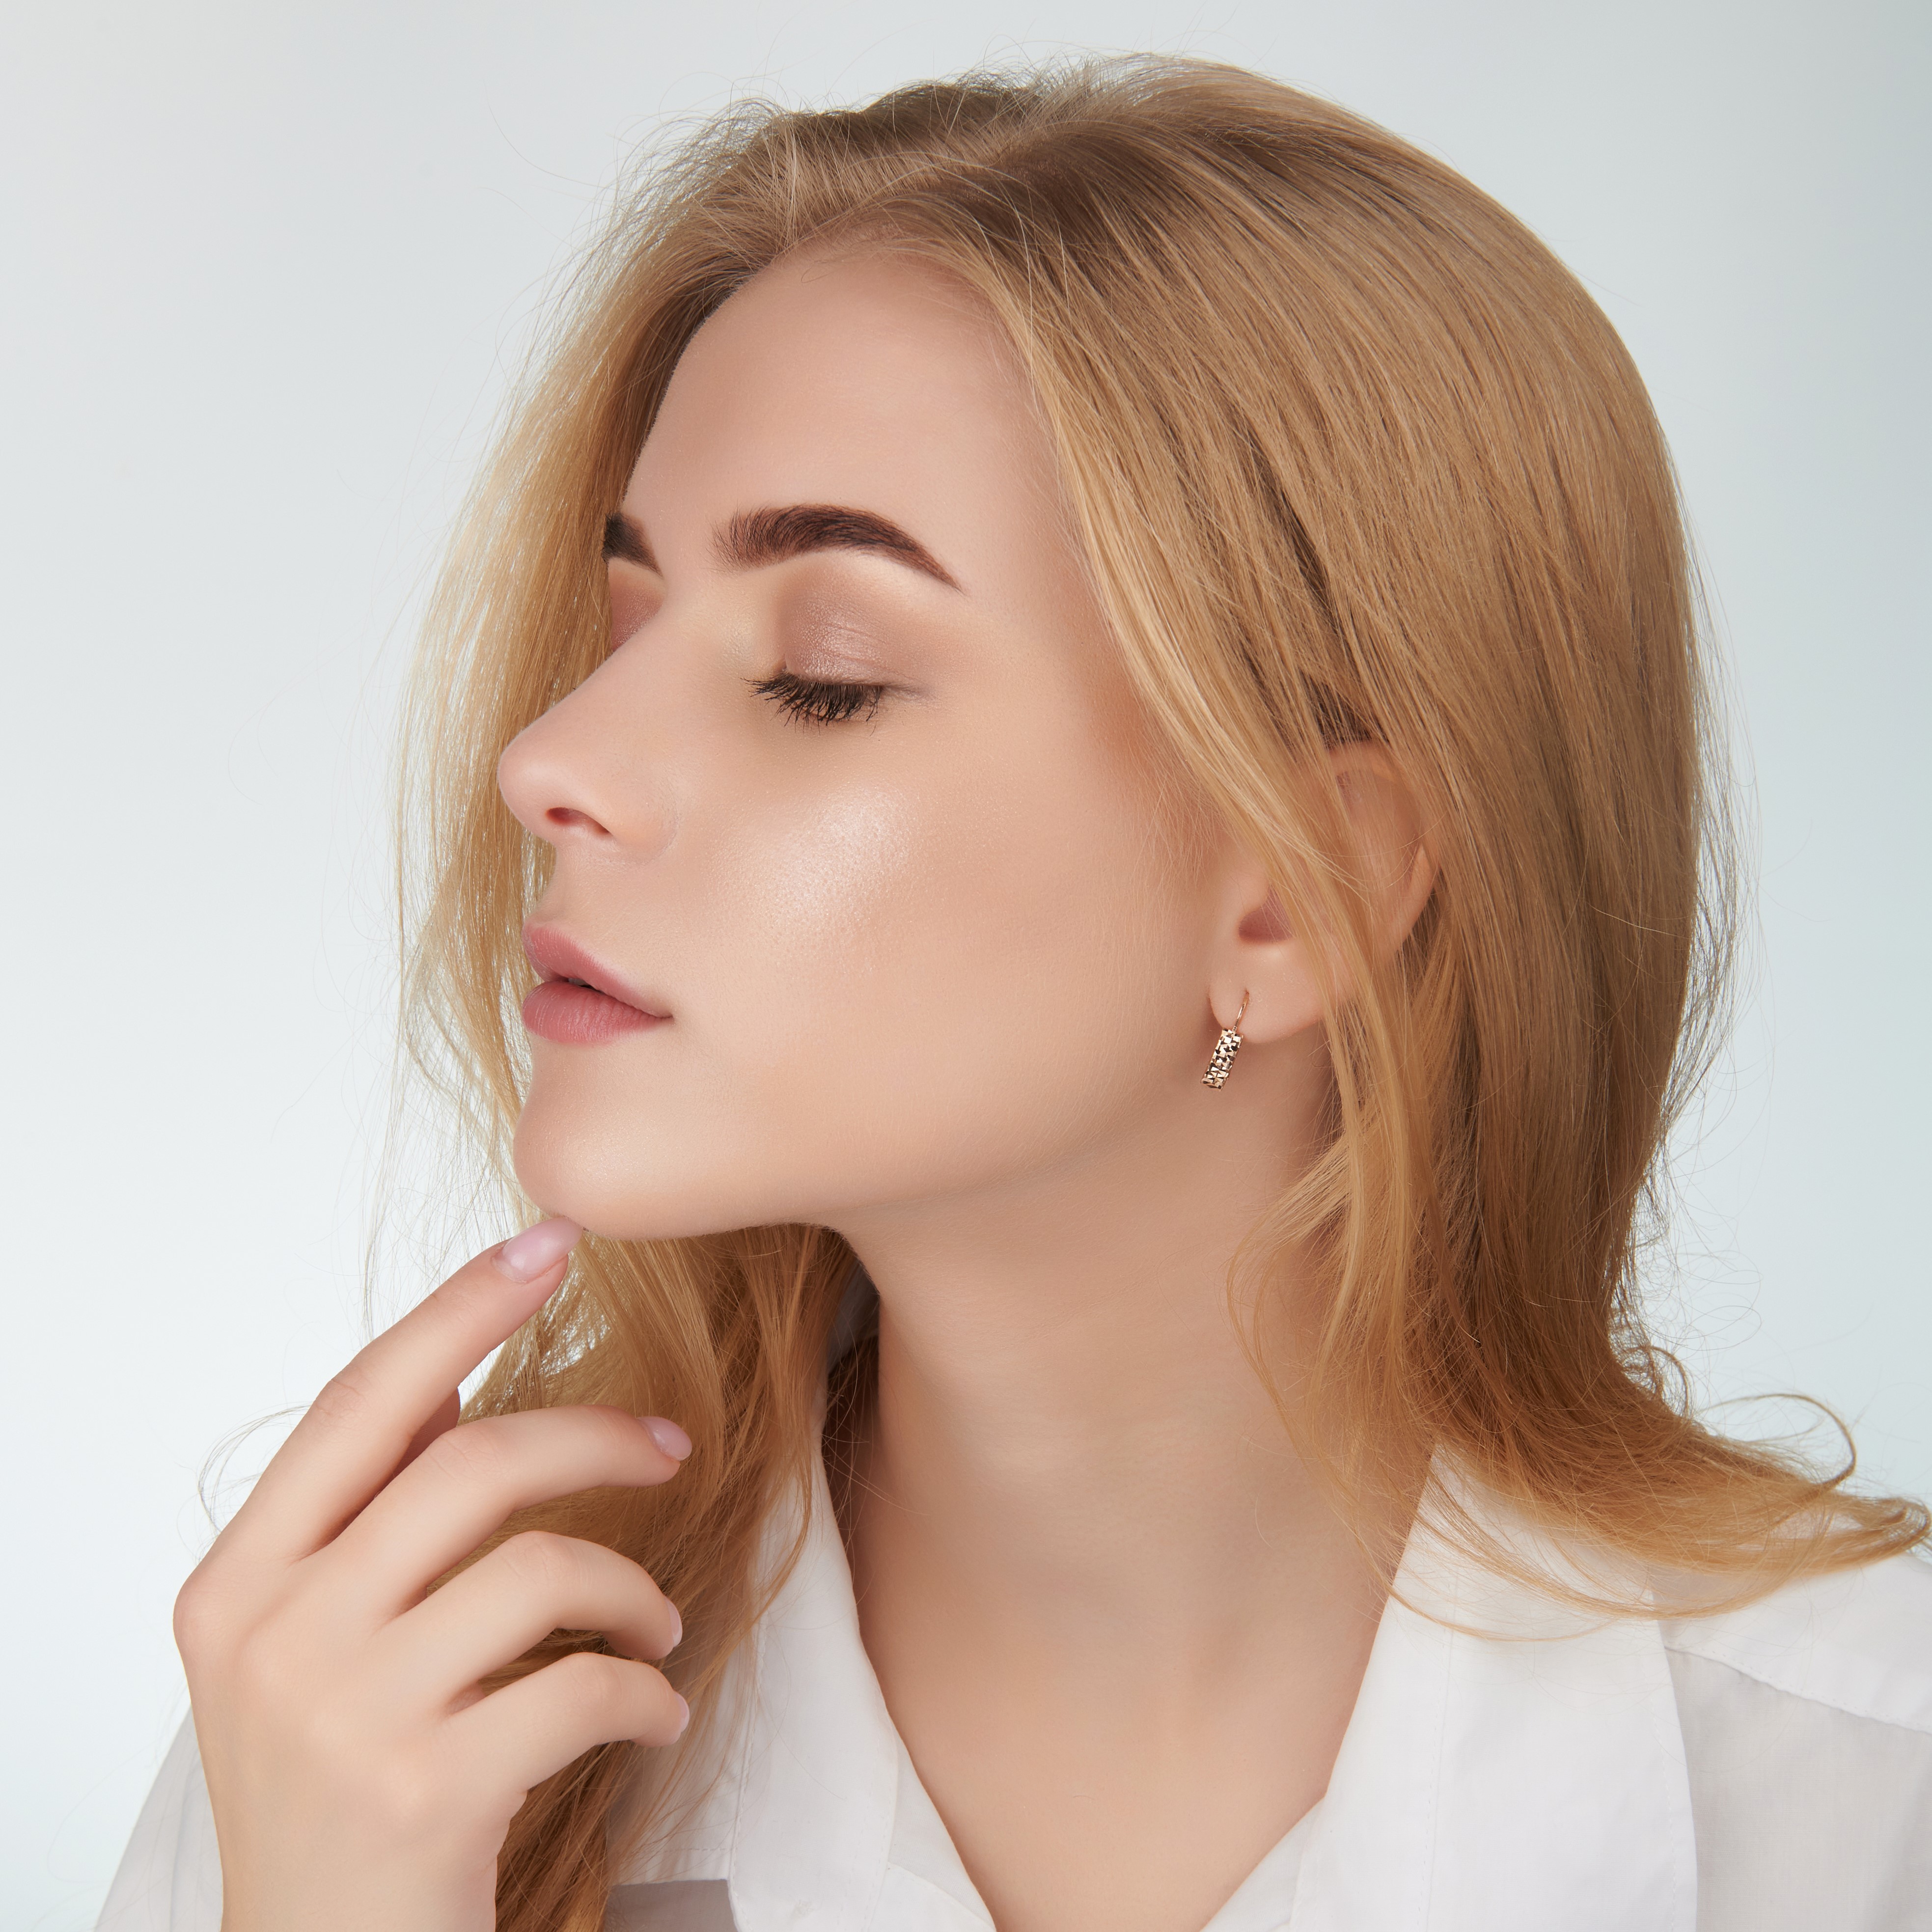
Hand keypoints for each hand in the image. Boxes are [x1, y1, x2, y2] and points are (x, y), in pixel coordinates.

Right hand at [173, 1219, 690, 1931]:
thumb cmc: (333, 1786)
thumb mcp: (306, 1644)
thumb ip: (364, 1513)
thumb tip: (446, 1380)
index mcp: (238, 1582)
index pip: (362, 1402)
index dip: (462, 1309)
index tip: (550, 1240)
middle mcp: (274, 1636)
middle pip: (473, 1463)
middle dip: (598, 1436)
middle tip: (672, 1447)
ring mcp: (344, 1718)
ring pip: (543, 1567)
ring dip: (633, 1589)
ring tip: (654, 1626)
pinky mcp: (426, 1795)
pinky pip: (584, 1687)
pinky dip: (644, 1692)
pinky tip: (651, 1712)